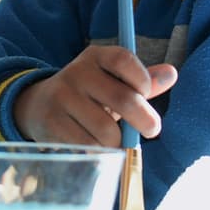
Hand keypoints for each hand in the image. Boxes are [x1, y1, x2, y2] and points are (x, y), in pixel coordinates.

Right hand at [13, 45, 174, 145]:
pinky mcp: (51, 122)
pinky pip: (87, 145)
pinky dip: (100, 152)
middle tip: (151, 130)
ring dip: (118, 142)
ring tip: (116, 142)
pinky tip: (98, 148)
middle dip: (144, 119)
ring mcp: (61, 97)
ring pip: (106, 129)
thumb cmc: (88, 96)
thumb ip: (142, 81)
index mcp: (94, 57)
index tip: (146, 94)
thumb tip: (172, 74)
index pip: (122, 59)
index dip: (142, 78)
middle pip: (121, 98)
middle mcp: (76, 72)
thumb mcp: (112, 82)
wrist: (38, 106)